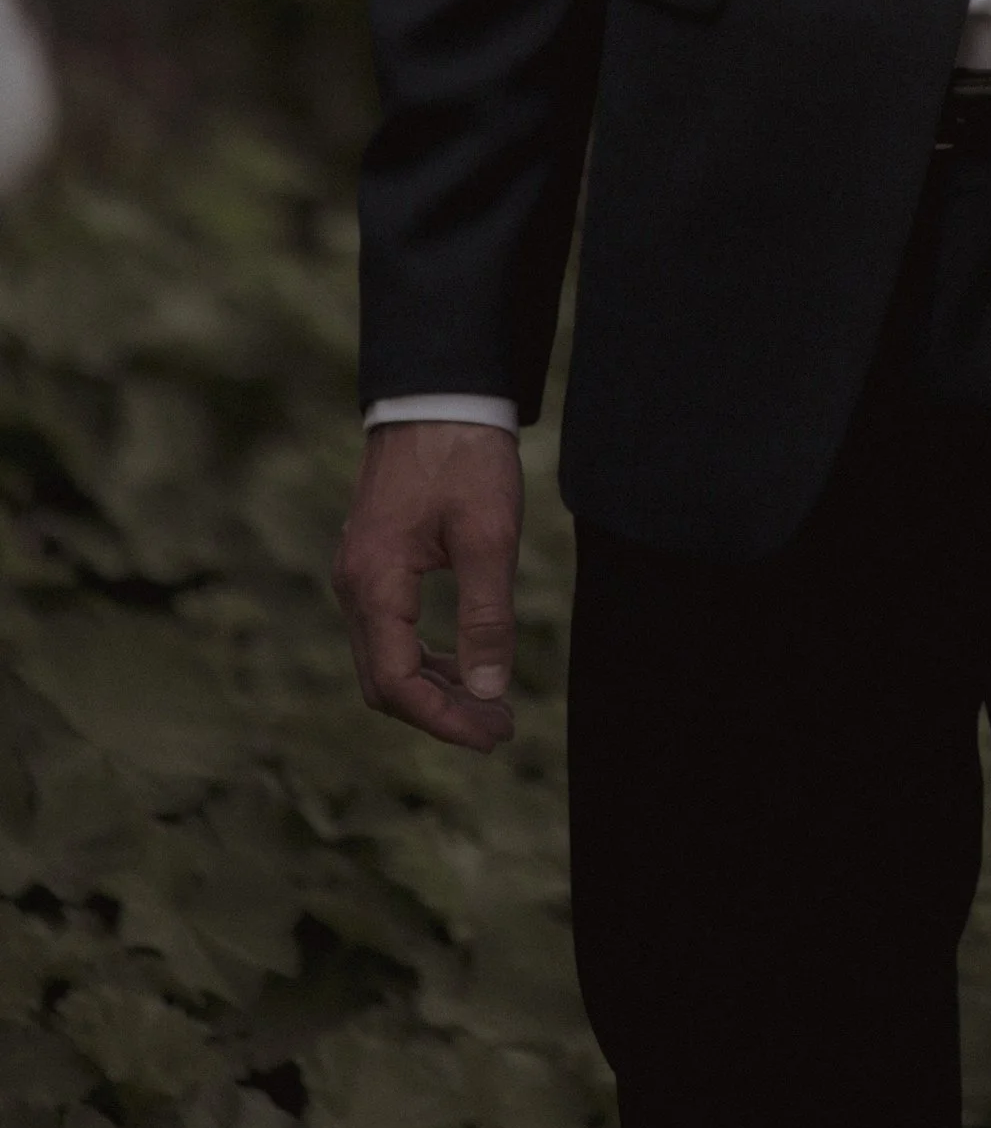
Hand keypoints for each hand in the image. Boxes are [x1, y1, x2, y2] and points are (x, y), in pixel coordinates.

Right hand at [334, 420, 522, 753]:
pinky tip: (465, 662)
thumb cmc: (464, 455)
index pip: (397, 682)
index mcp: (375, 583)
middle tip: (499, 728)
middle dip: (441, 712)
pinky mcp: (373, 561)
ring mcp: (359, 573)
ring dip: (433, 689)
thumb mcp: (488, 535)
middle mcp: (354, 585)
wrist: (438, 392)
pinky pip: (389, 631)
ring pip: (385, 658)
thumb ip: (486, 615)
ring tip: (490, 706)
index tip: (493, 734)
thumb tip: (487, 690)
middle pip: (385, 680)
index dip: (444, 720)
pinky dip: (425, 657)